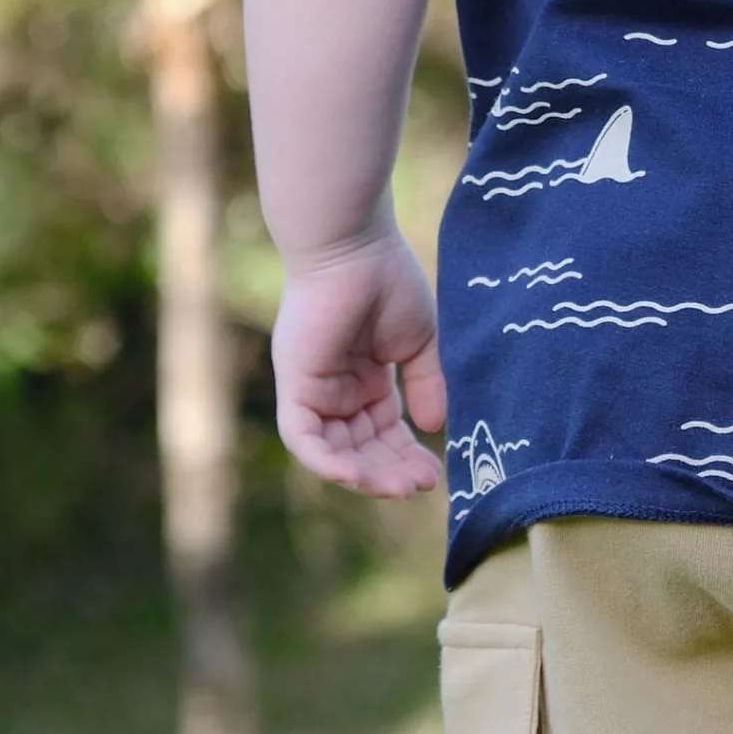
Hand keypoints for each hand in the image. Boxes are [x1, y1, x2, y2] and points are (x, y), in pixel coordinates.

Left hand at [272, 233, 446, 496]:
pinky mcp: (296, 385)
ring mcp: (313, 389)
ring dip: (366, 474)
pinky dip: (327, 462)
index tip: (436, 475)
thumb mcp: (419, 343)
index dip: (408, 457)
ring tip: (400, 487)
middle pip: (360, 448)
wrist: (355, 246)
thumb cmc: (388, 281)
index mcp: (364, 378)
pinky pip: (303, 438)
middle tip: (421, 487)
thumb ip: (426, 384)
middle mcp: (335, 389)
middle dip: (391, 472)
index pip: (383, 433)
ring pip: (333, 451)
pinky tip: (357, 476)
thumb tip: (433, 428)